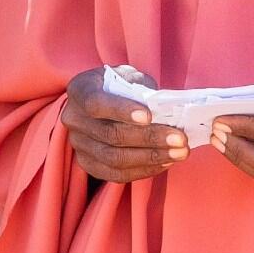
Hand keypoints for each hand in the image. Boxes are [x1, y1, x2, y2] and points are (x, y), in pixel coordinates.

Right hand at [59, 66, 186, 182]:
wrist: (104, 101)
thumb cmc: (121, 87)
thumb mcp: (129, 78)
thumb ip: (142, 90)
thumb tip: (166, 111)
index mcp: (80, 90)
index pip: (96, 103)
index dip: (121, 111)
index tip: (149, 117)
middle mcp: (73, 118)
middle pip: (110, 135)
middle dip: (149, 138)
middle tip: (180, 139)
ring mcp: (78, 144)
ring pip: (115, 159)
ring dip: (151, 157)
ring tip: (179, 153)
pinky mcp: (88, 164)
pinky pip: (116, 174)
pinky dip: (144, 170)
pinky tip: (165, 162)